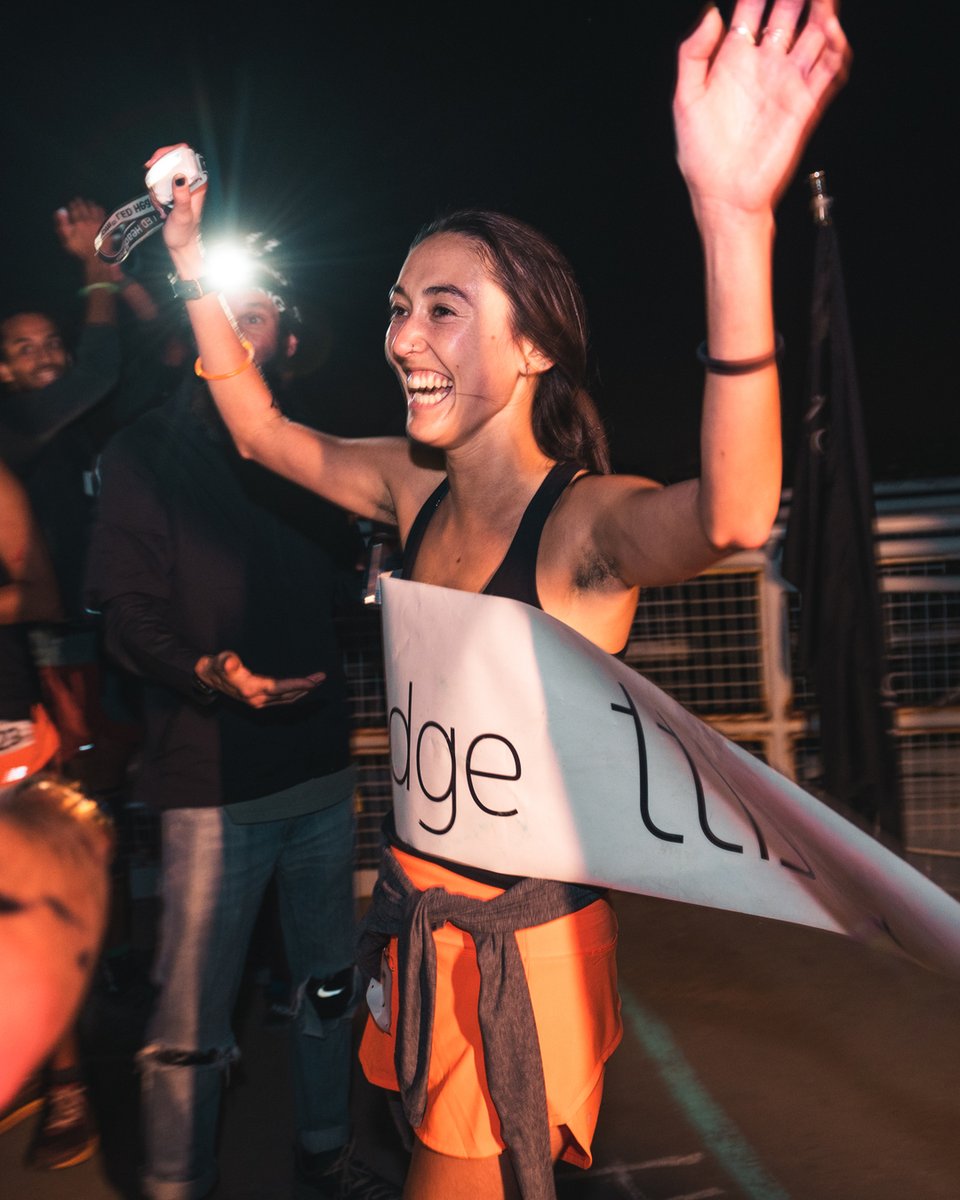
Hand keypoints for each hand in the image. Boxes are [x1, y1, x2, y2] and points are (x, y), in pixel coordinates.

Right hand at [53, 197, 106, 262]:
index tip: (72, 202)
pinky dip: (100, 210)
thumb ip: (62, 225)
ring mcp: (98, 224)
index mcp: (78, 223)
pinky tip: (100, 208)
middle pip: (84, 209)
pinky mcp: (106, 227)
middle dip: (81, 203)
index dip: (73, 206)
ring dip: (91, 205)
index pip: (75, 211)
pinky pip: (103, 215)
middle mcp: (88, 221)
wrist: (96, 257)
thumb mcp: (67, 239)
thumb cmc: (80, 250)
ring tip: (89, 202)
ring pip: (94, 210)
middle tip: (79, 199)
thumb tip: (60, 212)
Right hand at [144, 143, 206, 260]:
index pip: (187, 155)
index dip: (170, 152)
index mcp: (198, 182)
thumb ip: (182, 197)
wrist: (180, 245)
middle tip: (149, 174)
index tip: (156, 161)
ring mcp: (180, 185)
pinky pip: (158, 180)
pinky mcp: (171, 191)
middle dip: (158, 165)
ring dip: (154, 180)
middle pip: (172, 157)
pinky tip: (156, 202)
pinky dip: (153, 188)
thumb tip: (180, 177)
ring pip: (163, 169)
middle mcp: (190, 180)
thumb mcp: (182, 216)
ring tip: (157, 198)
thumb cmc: (184, 233)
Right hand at [194, 650, 324, 708]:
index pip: (279, 688)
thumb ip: (226, 662)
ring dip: (303, 692)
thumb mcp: (219, 661)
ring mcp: (259, 702)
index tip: (313, 682)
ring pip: (287, 699)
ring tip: (317, 681)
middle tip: (322, 677)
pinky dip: (295, 694)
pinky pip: (283, 700)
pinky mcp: (260, 701)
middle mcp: (257, 699)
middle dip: (306, 687)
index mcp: (251, 689)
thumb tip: (231, 661)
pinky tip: (303, 689)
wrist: (208, 678)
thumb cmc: (216, 666)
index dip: (296, 685)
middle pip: (287, 695)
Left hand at [673, 1, 850, 219]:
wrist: (724, 195)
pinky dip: (835, 48)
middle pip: (788, 12)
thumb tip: (712, 12)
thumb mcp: (685, 99)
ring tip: (822, 2)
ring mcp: (786, 82)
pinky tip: (831, 33)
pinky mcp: (805, 104)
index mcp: (733, 60)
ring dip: (822, 14)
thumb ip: (693, 53)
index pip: (752, 8)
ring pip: (814, 35)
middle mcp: (763, 66)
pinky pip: (829, 69)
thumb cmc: (701, 155)